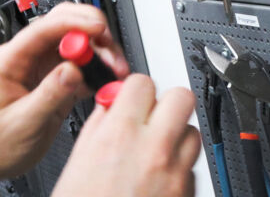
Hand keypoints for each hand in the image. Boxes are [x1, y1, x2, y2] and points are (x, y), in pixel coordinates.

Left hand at [0, 3, 128, 195]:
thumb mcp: (21, 123)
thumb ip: (49, 96)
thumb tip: (74, 70)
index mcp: (12, 59)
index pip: (45, 27)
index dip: (76, 23)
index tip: (100, 29)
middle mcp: (29, 58)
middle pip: (66, 26)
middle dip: (93, 32)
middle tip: (112, 52)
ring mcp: (44, 69)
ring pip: (79, 45)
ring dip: (100, 53)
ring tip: (116, 70)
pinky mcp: (57, 83)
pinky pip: (83, 68)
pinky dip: (98, 71)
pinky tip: (107, 82)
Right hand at [51, 75, 200, 196]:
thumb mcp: (77, 164)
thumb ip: (98, 127)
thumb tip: (110, 105)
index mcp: (120, 136)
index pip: (143, 83)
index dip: (135, 90)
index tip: (131, 99)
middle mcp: (154, 150)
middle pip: (181, 97)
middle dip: (166, 104)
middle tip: (152, 117)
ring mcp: (176, 174)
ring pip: (192, 132)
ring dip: (176, 136)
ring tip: (155, 153)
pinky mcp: (189, 194)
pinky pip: (193, 167)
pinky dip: (179, 168)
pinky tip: (158, 181)